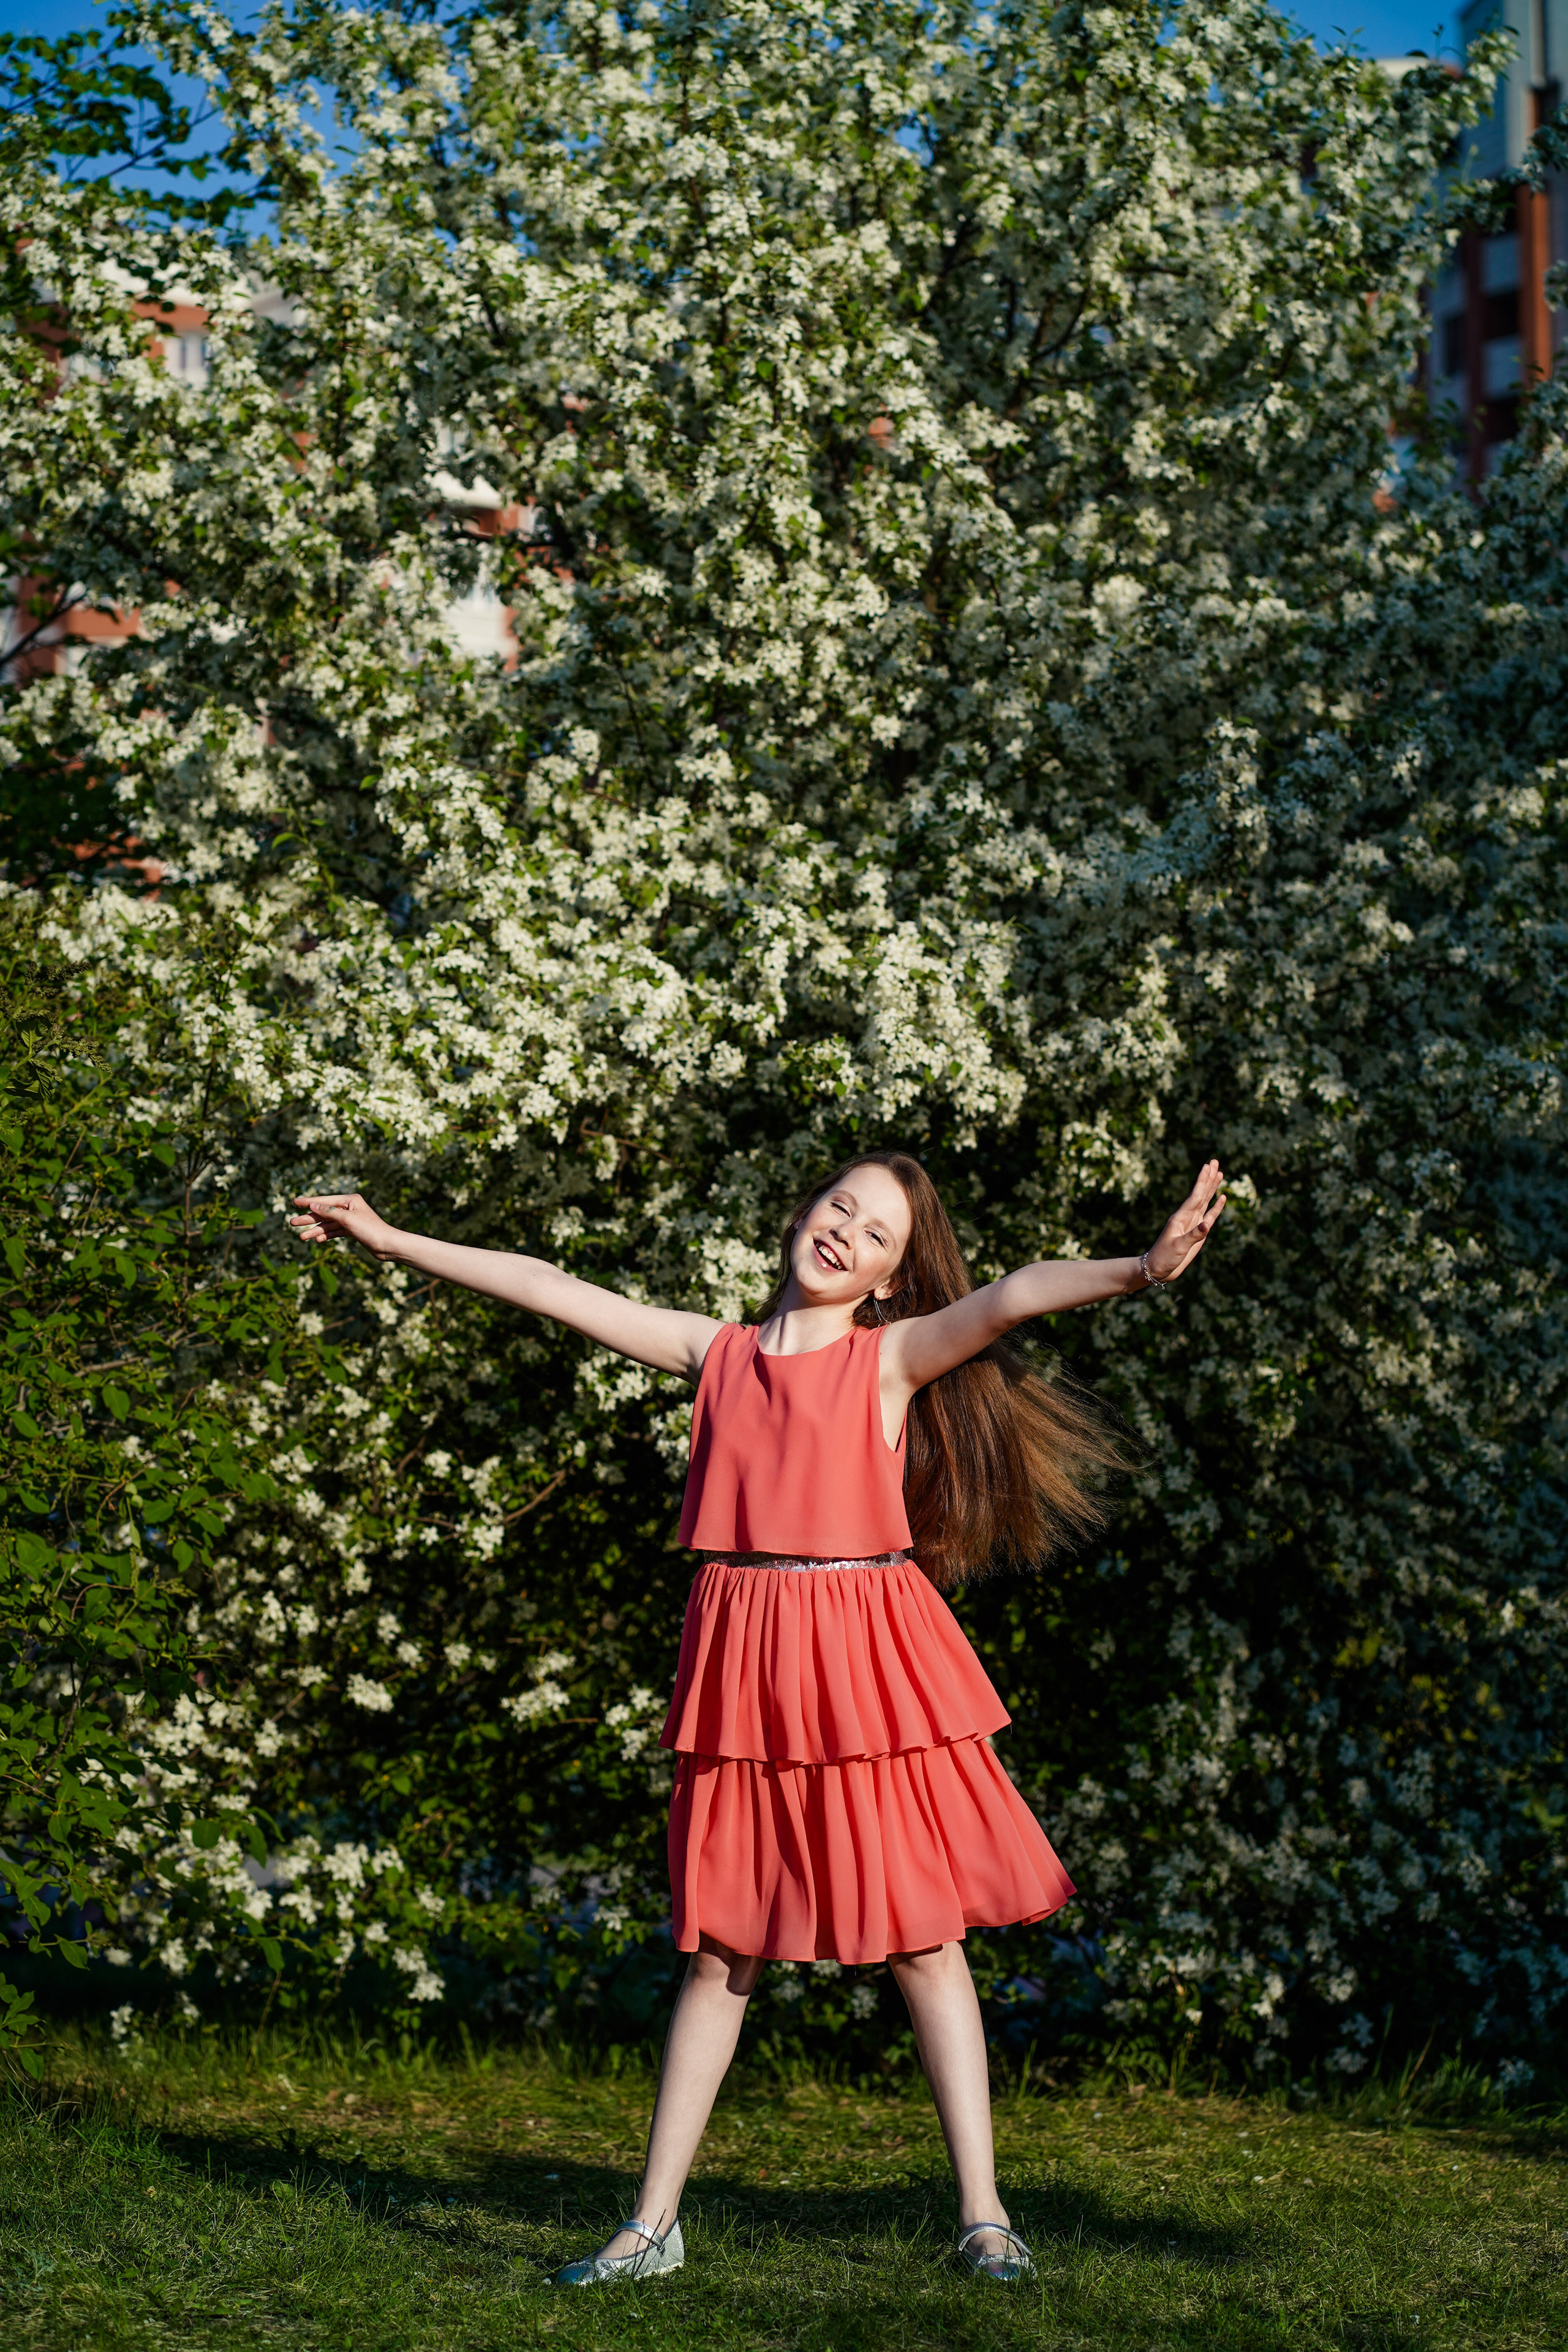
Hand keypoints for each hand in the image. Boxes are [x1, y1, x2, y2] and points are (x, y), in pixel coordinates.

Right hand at [288, 1193, 400, 1259]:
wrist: (387, 1245)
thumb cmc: (370, 1229)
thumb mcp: (348, 1219)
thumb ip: (329, 1212)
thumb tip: (313, 1205)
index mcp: (350, 1200)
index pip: (324, 1201)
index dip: (308, 1202)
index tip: (294, 1202)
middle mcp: (350, 1208)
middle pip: (324, 1213)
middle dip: (309, 1219)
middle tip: (292, 1223)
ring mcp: (350, 1220)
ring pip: (328, 1224)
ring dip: (315, 1230)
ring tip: (301, 1237)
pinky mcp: (352, 1231)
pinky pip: (335, 1232)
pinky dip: (326, 1235)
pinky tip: (317, 1239)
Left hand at [1143, 1159, 1226, 1284]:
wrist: (1158, 1269)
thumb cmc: (1164, 1258)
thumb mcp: (1178, 1247)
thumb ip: (1193, 1236)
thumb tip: (1207, 1224)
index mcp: (1181, 1218)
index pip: (1195, 1196)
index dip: (1202, 1181)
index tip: (1208, 1166)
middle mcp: (1187, 1217)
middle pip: (1201, 1193)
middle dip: (1208, 1178)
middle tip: (1215, 1161)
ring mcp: (1193, 1223)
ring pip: (1205, 1201)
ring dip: (1212, 1188)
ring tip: (1220, 1173)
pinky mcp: (1198, 1233)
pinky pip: (1209, 1216)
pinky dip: (1216, 1207)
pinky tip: (1222, 1198)